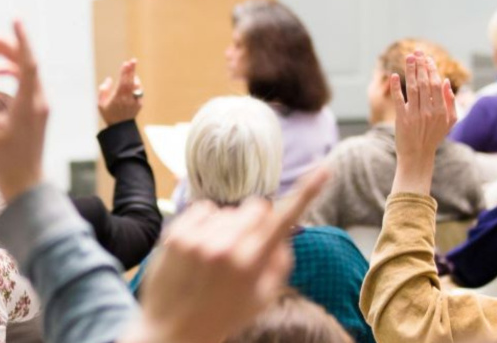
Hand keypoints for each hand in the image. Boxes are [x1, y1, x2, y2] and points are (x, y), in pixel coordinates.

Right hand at [0, 20, 47, 200]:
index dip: (21, 41)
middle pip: (26, 63)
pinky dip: (11, 73)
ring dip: (6, 59)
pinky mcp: (37, 111)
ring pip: (26, 72)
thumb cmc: (2, 160)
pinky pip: (25, 83)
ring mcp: (40, 106)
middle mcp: (39, 101)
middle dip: (5, 46)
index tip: (15, 20)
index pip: (28, 63)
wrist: (25, 182)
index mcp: (29, 104)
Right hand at [97, 59, 142, 125]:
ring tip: (131, 69)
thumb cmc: (109, 115)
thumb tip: (109, 79)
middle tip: (133, 60)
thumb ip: (103, 90)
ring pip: (137, 86)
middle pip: (131, 81)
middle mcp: (127, 99)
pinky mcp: (139, 104)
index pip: (123, 82)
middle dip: (132, 70)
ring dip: (134, 77)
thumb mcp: (101, 104)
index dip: (124, 72)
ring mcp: (134, 102)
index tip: (125, 63)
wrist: (120, 128)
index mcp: (118, 98)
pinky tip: (134, 80)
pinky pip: (139, 92)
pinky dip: (137, 85)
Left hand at [126, 169, 328, 342]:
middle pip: (256, 206)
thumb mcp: (262, 299)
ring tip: (216, 255)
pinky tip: (201, 245)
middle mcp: (225, 248)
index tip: (324, 169)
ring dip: (229, 224)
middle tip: (246, 246)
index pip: (283, 220)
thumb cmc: (223, 315)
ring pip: (229, 209)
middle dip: (257, 220)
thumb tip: (283, 231)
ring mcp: (198, 239)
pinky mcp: (176, 233)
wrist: (172, 330)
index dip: (307, 192)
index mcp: (251, 265)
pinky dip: (207, 221)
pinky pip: (204, 208)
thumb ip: (280, 262)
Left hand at [390, 51, 457, 195]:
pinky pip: (399, 100)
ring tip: (408, 58)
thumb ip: (450, 102)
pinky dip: (396, 87)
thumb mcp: (449, 121)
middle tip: (416, 52)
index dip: (431, 69)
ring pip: (413, 88)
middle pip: (425, 83)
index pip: (436, 84)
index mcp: (441, 110)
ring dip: (411, 71)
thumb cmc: (433, 137)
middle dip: (421, 65)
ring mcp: (415, 114)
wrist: (417, 155)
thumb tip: (446, 82)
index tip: (426, 57)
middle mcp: (429, 110)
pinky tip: (393, 76)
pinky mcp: (402, 119)